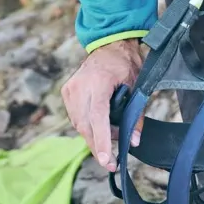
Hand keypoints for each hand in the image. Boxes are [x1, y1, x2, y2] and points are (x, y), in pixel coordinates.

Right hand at [61, 38, 143, 170]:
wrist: (110, 42)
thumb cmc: (125, 62)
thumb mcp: (136, 85)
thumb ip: (135, 114)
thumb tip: (134, 141)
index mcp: (99, 81)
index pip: (98, 117)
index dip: (102, 141)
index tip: (107, 160)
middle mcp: (81, 85)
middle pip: (86, 125)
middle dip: (98, 146)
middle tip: (112, 161)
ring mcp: (72, 88)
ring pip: (79, 124)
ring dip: (93, 136)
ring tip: (111, 138)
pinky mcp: (67, 90)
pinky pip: (75, 117)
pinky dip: (86, 125)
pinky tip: (99, 126)